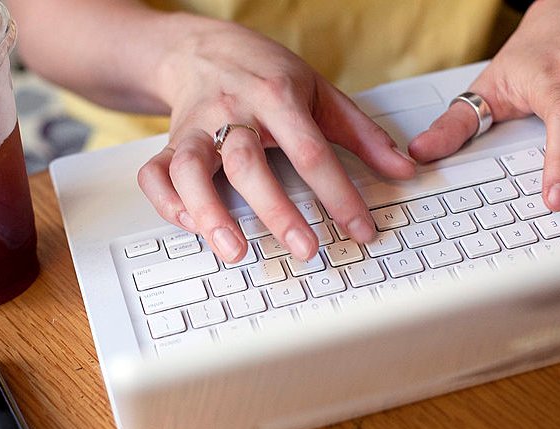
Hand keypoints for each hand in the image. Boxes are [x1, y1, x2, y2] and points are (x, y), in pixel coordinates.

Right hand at [136, 15, 415, 262]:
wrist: (201, 47)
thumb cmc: (265, 73)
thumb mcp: (320, 92)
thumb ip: (363, 134)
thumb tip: (404, 170)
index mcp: (277, 96)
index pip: (312, 151)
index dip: (339, 194)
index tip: (360, 230)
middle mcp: (232, 111)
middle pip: (248, 163)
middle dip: (277, 211)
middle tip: (305, 249)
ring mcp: (195, 128)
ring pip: (191, 169)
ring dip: (209, 212)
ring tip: (234, 251)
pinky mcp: (169, 141)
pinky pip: (155, 174)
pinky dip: (167, 203)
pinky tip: (191, 227)